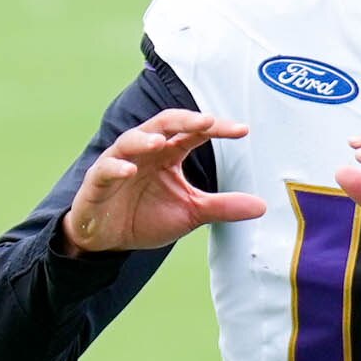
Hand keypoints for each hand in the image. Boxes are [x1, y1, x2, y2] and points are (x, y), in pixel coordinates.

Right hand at [60, 110, 267, 255]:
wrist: (108, 240)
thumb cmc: (146, 217)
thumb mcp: (191, 213)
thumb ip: (222, 207)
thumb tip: (262, 206)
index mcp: (168, 154)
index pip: (194, 132)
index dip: (216, 128)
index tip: (242, 130)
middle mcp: (144, 151)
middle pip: (164, 124)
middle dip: (184, 120)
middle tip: (207, 121)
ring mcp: (118, 163)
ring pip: (131, 140)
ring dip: (145, 139)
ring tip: (161, 143)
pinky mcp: (97, 182)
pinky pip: (105, 170)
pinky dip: (116, 168)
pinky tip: (128, 171)